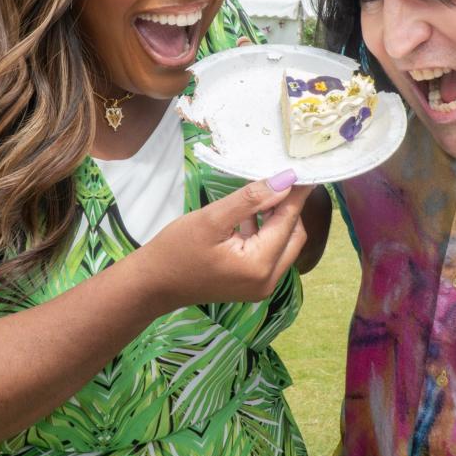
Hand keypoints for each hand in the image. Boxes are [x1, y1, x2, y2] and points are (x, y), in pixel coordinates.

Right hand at [134, 170, 309, 310]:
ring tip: (262, 192)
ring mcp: (260, 286)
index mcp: (259, 266)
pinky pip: (269, 254)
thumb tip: (285, 181)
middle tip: (280, 178)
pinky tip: (248, 215)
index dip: (297, 193)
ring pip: (282, 244)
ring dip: (276, 219)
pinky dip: (264, 233)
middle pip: (293, 236)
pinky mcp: (251, 285)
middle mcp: (267, 281)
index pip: (289, 221)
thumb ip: (250, 200)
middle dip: (288, 207)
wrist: (152, 284)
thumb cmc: (176, 250)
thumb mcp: (212, 219)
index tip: (303, 169)